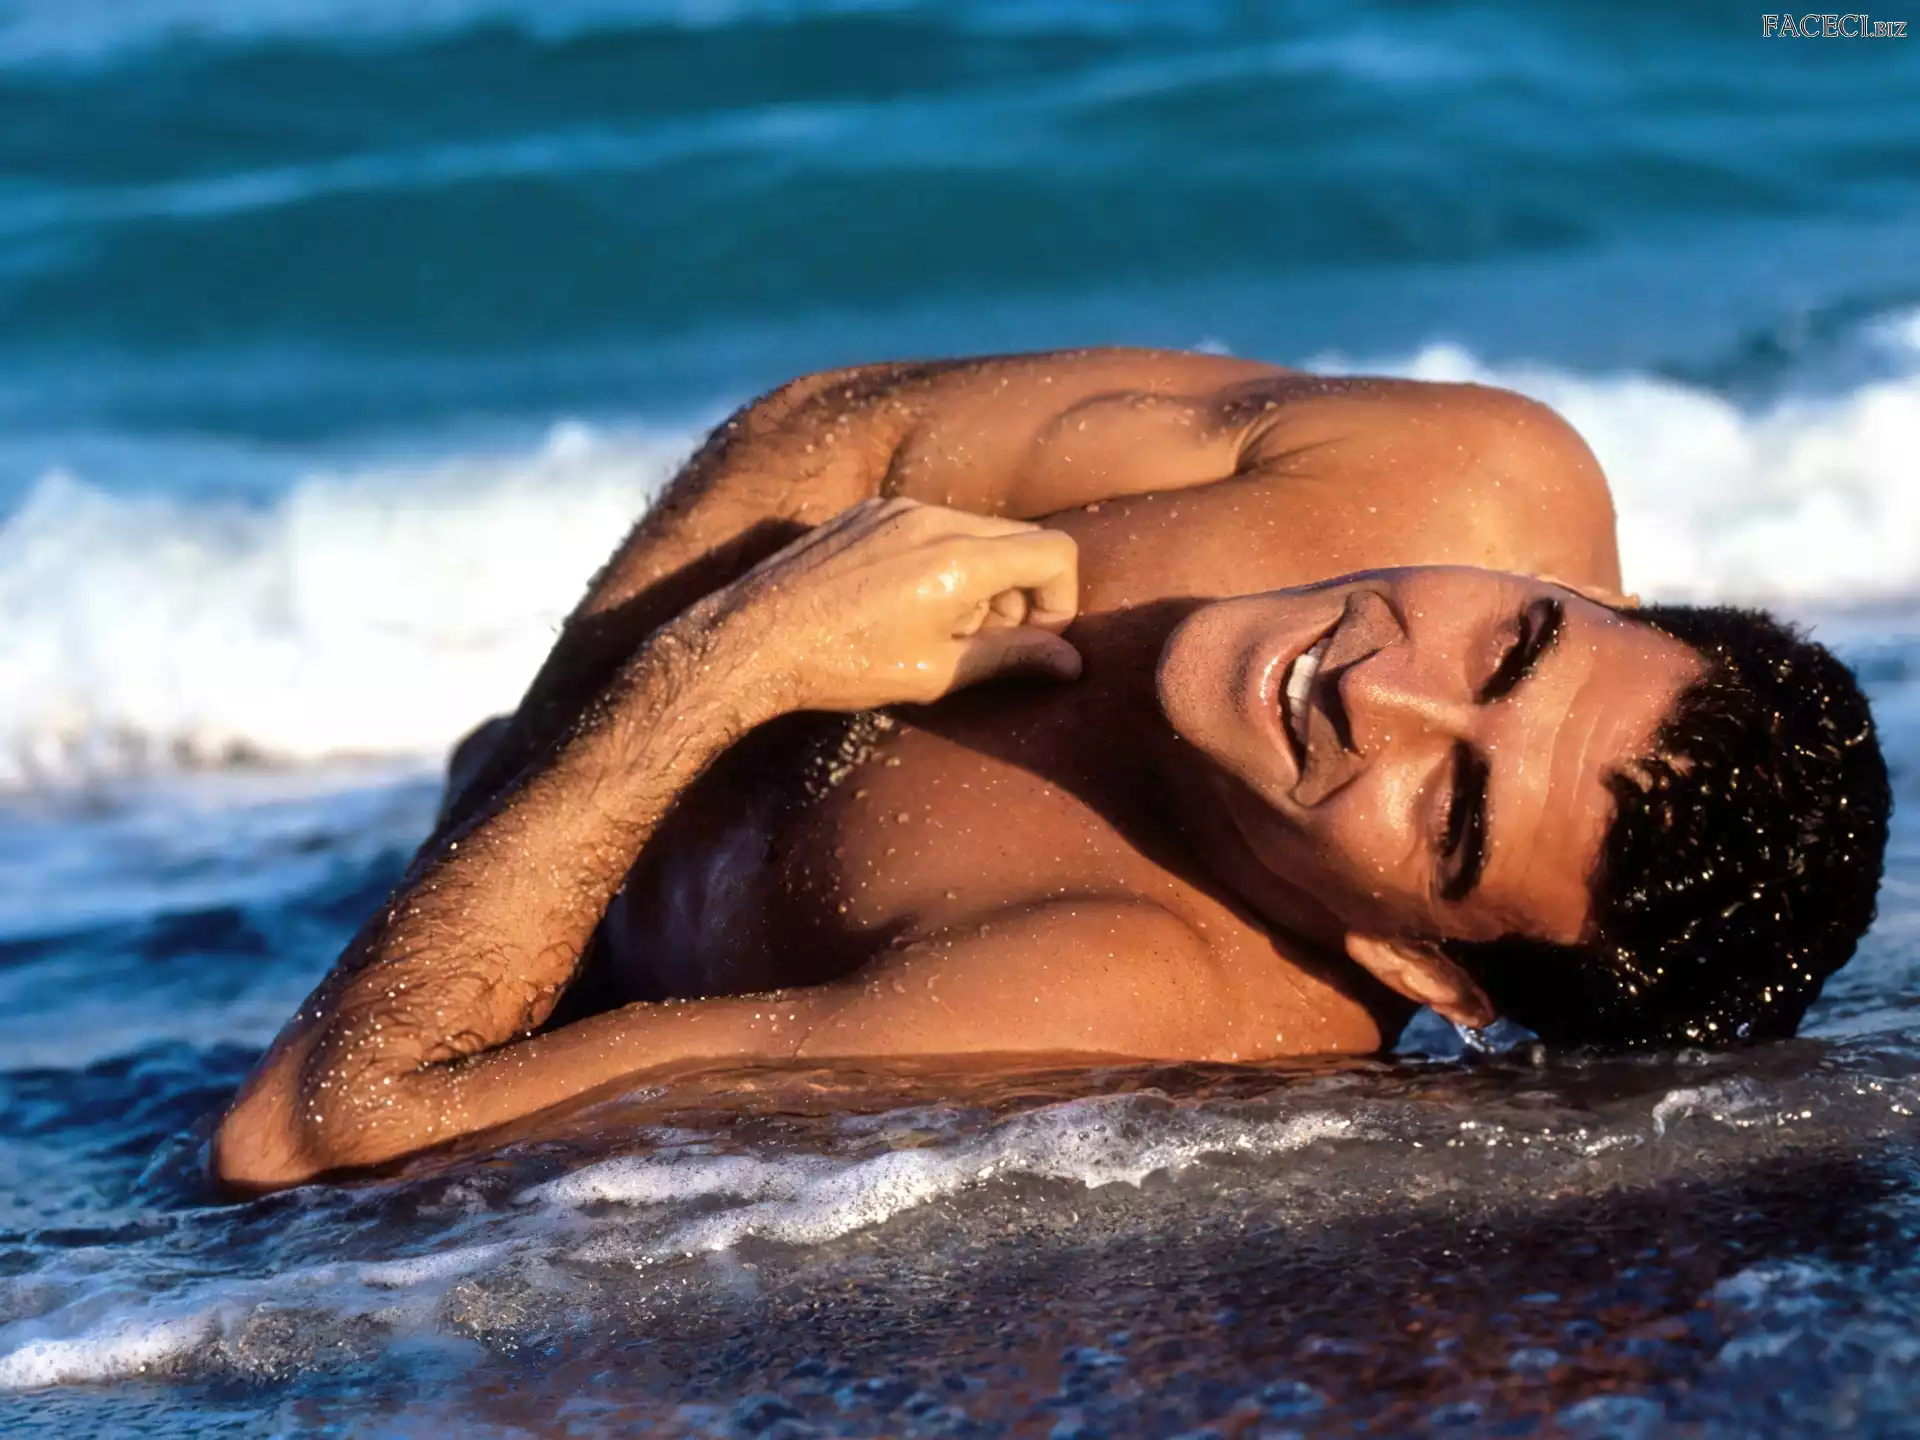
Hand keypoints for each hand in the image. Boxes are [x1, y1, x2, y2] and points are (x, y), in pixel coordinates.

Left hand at [689, 497, 1080, 711]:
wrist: (752, 639)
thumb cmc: (843, 665)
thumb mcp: (936, 674)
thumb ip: (1011, 660)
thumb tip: (1071, 664)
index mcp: (959, 558)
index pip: (1055, 553)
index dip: (1060, 602)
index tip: (1034, 642)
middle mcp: (934, 518)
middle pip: (1019, 540)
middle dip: (1021, 593)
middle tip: (987, 643)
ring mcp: (898, 508)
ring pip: (976, 532)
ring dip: (981, 579)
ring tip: (941, 629)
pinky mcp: (868, 511)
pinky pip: (932, 525)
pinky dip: (941, 562)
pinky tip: (902, 606)